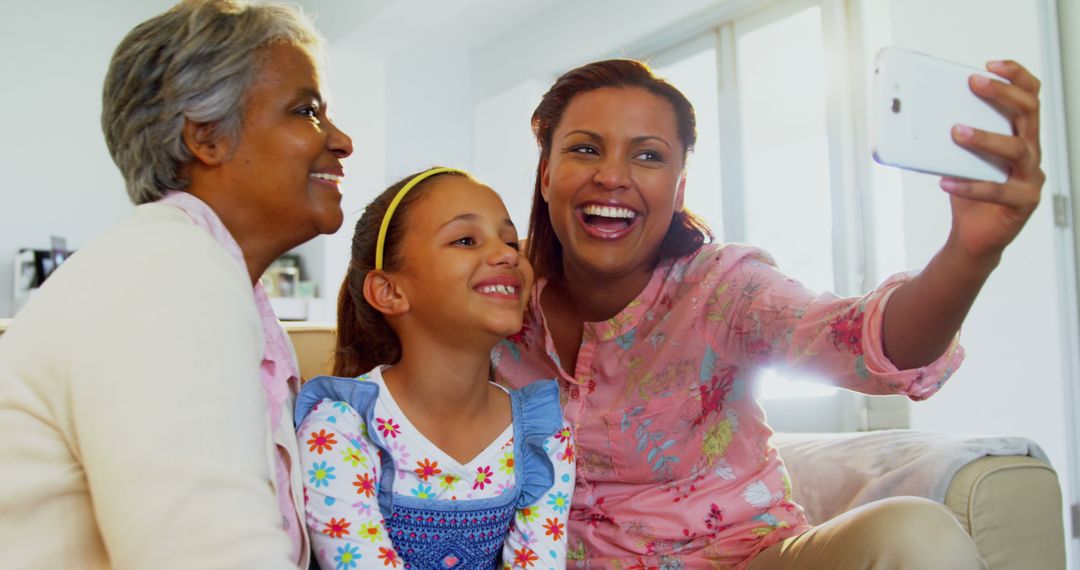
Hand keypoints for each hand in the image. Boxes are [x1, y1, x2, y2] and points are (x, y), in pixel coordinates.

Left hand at [939, 60, 1044, 263]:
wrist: (975, 235)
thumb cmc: (970, 191)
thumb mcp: (961, 157)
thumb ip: (953, 136)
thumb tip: (921, 114)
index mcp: (1021, 135)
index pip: (1030, 96)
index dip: (1016, 76)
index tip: (990, 65)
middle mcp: (1032, 152)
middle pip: (1028, 112)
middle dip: (1001, 94)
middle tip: (974, 84)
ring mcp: (1031, 177)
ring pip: (1016, 149)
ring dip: (985, 137)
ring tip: (956, 131)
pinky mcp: (1022, 203)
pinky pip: (998, 191)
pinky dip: (969, 185)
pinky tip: (945, 181)